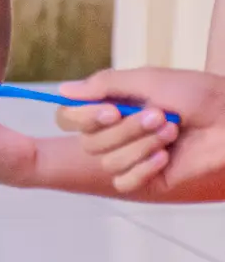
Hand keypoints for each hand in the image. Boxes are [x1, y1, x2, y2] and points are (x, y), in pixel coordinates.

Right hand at [56, 68, 222, 193]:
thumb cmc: (199, 94)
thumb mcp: (148, 79)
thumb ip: (104, 84)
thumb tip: (63, 90)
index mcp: (110, 107)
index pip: (69, 119)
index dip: (84, 118)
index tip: (110, 111)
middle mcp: (116, 132)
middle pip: (88, 143)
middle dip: (125, 130)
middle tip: (160, 116)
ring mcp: (131, 156)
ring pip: (107, 163)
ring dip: (140, 146)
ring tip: (171, 132)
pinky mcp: (148, 178)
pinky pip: (124, 182)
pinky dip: (143, 169)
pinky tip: (165, 158)